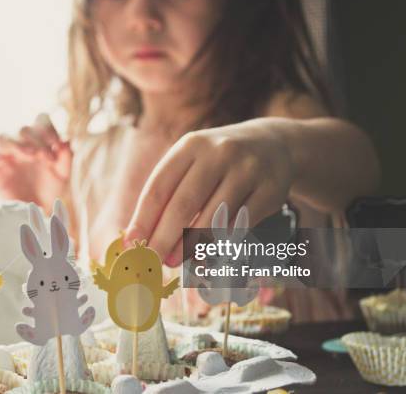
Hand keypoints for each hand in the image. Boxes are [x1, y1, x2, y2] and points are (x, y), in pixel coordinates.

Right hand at [0, 114, 71, 213]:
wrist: (37, 212)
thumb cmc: (50, 190)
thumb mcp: (63, 175)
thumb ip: (66, 158)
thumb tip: (66, 141)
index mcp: (40, 140)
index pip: (41, 121)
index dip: (48, 128)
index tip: (56, 145)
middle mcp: (22, 144)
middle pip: (22, 129)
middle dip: (34, 139)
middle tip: (43, 156)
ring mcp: (6, 156)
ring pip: (2, 138)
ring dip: (15, 144)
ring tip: (28, 156)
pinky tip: (1, 162)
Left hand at [125, 118, 295, 266]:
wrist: (273, 145)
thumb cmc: (218, 162)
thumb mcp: (192, 163)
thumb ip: (168, 193)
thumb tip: (140, 237)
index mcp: (191, 145)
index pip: (159, 186)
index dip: (143, 219)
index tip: (132, 245)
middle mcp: (219, 153)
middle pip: (184, 204)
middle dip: (164, 238)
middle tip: (153, 260)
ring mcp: (247, 171)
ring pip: (213, 219)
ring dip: (190, 246)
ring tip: (175, 260)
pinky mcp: (271, 191)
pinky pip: (240, 226)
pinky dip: (221, 244)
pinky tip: (207, 255)